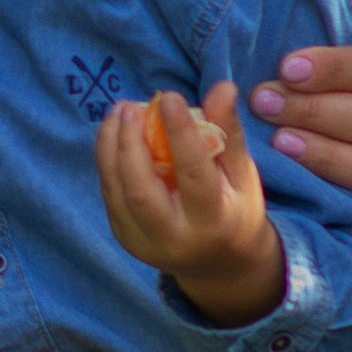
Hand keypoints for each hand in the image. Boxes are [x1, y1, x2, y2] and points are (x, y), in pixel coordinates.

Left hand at [96, 83, 284, 328]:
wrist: (219, 264)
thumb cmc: (236, 209)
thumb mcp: (242, 174)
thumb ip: (229, 132)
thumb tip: (221, 86)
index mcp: (211, 223)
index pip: (193, 175)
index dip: (180, 134)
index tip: (169, 97)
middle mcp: (173, 239)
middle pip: (140, 191)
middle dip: (130, 144)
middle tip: (132, 105)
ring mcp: (142, 243)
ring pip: (116, 192)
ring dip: (110, 146)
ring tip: (120, 111)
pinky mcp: (124, 237)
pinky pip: (110, 193)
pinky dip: (108, 159)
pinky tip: (115, 132)